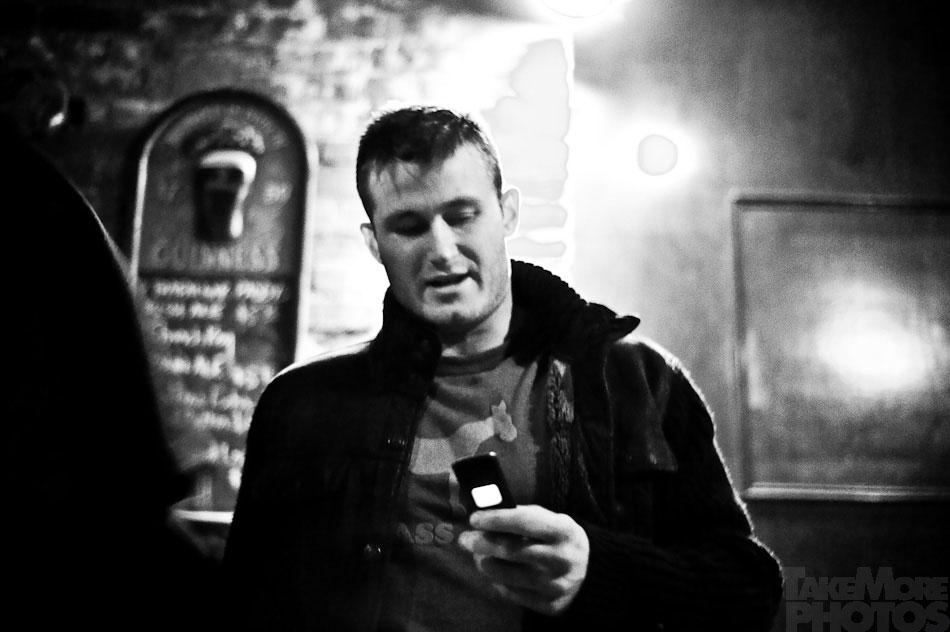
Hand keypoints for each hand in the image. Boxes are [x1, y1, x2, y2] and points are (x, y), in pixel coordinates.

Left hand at [457, 504, 588, 615]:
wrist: (590, 572)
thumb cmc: (559, 538)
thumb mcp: (551, 520)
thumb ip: (523, 516)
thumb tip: (485, 514)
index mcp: (564, 531)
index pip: (524, 522)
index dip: (496, 519)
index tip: (474, 518)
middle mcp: (562, 559)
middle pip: (512, 551)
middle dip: (482, 543)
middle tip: (465, 539)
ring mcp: (556, 585)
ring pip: (507, 575)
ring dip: (485, 563)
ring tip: (478, 555)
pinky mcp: (550, 605)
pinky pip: (513, 594)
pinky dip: (497, 582)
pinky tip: (495, 572)